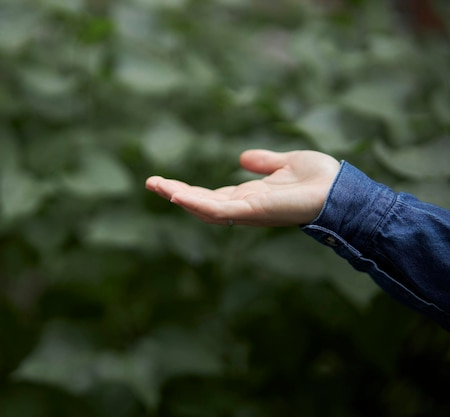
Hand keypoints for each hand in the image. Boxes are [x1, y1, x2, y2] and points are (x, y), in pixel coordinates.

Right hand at [145, 149, 340, 226]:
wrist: (341, 191)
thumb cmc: (320, 179)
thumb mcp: (285, 163)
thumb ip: (264, 162)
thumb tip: (243, 158)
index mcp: (249, 197)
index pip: (211, 196)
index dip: (188, 189)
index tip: (166, 182)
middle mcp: (244, 208)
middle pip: (201, 203)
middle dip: (175, 193)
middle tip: (151, 182)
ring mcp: (247, 211)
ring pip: (204, 208)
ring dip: (179, 196)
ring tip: (157, 185)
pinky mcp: (252, 211)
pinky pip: (219, 211)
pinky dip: (197, 203)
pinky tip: (178, 194)